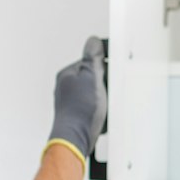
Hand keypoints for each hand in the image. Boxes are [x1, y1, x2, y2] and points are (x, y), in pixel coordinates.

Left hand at [47, 36, 107, 162]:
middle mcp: (66, 88)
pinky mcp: (78, 116)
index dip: (104, 66)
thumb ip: (92, 58)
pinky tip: (103, 115)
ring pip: (95, 94)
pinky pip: (94, 109)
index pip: (90, 62)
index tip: (112, 71)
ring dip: (104, 99)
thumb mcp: (91, 77)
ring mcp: (71, 102)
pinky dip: (101, 111)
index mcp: (68, 74)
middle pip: (93, 78)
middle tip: (108, 91)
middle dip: (104, 84)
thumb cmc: (80, 111)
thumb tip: (93, 42)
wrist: (75, 138)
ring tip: (104, 105)